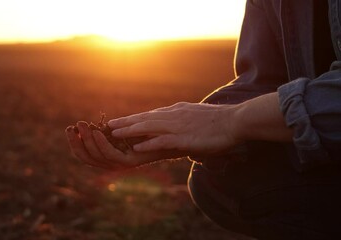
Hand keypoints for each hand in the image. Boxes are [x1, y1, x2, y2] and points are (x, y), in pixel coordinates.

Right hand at [65, 121, 180, 169]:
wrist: (172, 137)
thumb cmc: (148, 130)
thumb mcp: (123, 129)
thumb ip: (107, 131)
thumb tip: (87, 126)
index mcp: (108, 155)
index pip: (85, 154)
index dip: (74, 143)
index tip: (69, 128)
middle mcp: (113, 162)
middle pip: (87, 158)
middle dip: (77, 142)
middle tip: (73, 127)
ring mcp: (122, 164)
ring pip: (97, 157)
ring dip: (88, 141)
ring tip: (83, 126)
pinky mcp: (131, 162)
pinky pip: (112, 156)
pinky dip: (102, 145)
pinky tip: (98, 133)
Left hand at [108, 102, 241, 155]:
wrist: (235, 121)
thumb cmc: (218, 122)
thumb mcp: (196, 117)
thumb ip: (184, 121)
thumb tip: (178, 126)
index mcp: (176, 112)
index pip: (150, 115)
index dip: (133, 119)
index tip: (120, 121)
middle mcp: (173, 116)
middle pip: (144, 118)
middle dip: (125, 122)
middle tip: (108, 125)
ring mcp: (178, 126)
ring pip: (148, 127)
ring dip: (130, 131)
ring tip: (114, 134)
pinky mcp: (185, 138)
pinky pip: (162, 141)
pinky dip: (148, 144)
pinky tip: (136, 148)